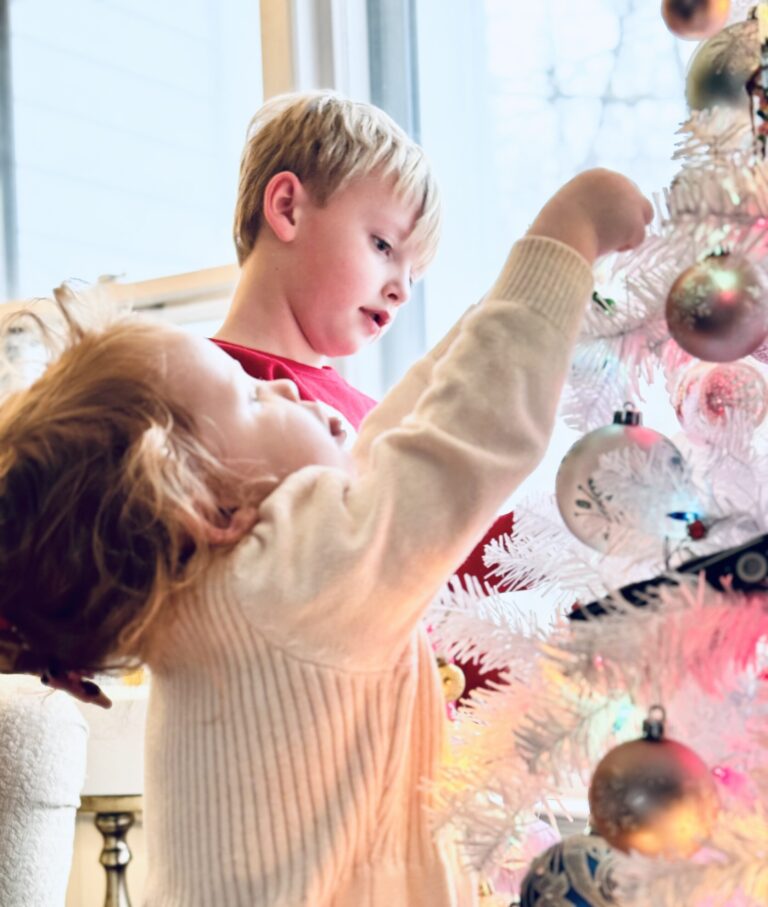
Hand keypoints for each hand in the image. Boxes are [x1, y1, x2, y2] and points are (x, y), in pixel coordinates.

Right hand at [527, 168, 652, 263]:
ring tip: (609, 242)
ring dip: (631, 230)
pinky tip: (609, 248)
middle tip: (612, 235)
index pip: (618, 189)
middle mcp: (618, 183)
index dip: (614, 207)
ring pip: (644, 216)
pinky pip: (639, 237)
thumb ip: (584, 205)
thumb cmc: (556, 228)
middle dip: (627, 217)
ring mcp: (629, 201)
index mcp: (598, 177)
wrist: (560, 236)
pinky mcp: (634, 221)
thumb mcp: (567, 206)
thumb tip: (590, 219)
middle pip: (636, 199)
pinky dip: (625, 245)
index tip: (604, 221)